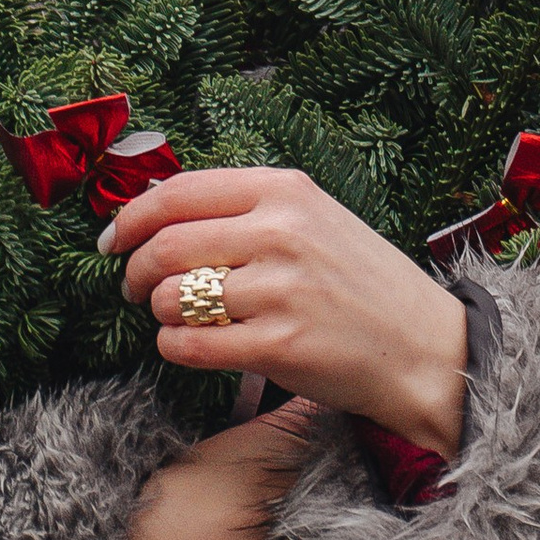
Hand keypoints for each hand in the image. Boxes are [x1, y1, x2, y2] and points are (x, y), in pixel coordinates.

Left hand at [103, 166, 466, 457]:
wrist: (426, 349)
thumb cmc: (364, 285)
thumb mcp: (315, 220)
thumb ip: (247, 209)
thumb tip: (157, 211)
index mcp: (287, 190)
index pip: (179, 191)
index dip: (131, 217)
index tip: (113, 239)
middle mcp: (282, 233)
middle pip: (166, 244)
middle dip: (134, 271)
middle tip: (134, 287)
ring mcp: (281, 291)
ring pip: (172, 299)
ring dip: (160, 314)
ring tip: (179, 319)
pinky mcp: (279, 347)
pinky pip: (188, 346)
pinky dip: (174, 348)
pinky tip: (190, 346)